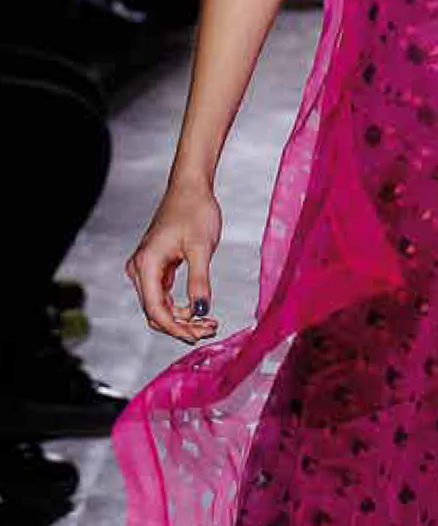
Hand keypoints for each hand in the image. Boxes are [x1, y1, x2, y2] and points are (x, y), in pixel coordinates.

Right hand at [127, 179, 223, 344]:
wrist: (190, 188)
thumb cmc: (195, 211)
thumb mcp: (201, 247)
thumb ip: (199, 281)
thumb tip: (201, 311)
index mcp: (146, 264)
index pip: (155, 310)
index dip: (175, 328)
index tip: (197, 336)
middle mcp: (140, 269)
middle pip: (155, 311)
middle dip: (181, 326)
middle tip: (210, 329)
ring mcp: (146, 268)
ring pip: (160, 306)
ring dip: (182, 318)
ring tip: (210, 322)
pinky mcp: (156, 267)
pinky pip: (164, 295)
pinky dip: (181, 306)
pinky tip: (200, 311)